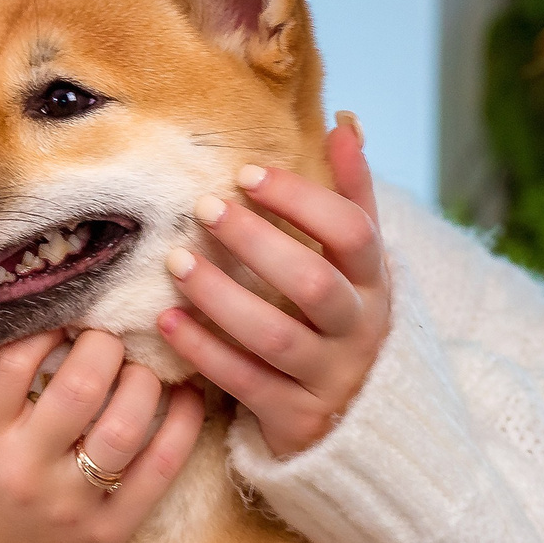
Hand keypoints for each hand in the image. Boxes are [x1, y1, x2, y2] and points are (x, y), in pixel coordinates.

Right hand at [0, 327, 206, 542]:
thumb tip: (1, 299)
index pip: (12, 360)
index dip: (46, 320)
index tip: (64, 308)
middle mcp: (25, 469)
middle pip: (80, 384)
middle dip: (105, 342)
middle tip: (111, 332)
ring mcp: (73, 502)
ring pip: (126, 424)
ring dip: (144, 379)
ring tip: (142, 364)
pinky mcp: (114, 527)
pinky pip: (161, 467)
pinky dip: (184, 422)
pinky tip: (186, 393)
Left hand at [155, 113, 388, 458]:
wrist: (356, 422)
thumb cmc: (341, 320)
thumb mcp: (356, 263)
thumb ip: (350, 197)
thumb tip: (345, 120)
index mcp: (375, 283)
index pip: (352, 231)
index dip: (302, 200)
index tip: (247, 174)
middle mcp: (360, 330)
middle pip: (313, 283)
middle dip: (256, 242)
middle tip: (205, 208)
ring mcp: (330, 378)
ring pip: (275, 336)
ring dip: (221, 295)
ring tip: (176, 261)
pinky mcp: (296, 418)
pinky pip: (245, 382)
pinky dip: (204, 350)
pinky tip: (168, 320)